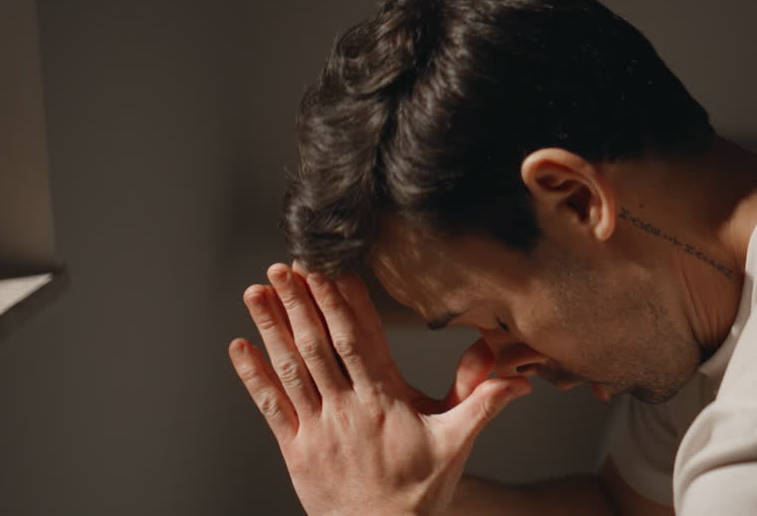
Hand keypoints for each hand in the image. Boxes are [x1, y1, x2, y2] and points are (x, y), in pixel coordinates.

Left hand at [229, 261, 530, 515]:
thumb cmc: (418, 491)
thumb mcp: (456, 443)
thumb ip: (483, 404)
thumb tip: (518, 380)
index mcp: (384, 400)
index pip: (362, 339)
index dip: (345, 301)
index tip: (331, 269)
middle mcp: (346, 408)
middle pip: (320, 345)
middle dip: (302, 302)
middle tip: (287, 265)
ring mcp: (317, 427)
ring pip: (291, 367)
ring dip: (272, 326)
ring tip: (258, 290)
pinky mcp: (295, 448)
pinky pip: (269, 406)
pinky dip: (252, 375)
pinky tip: (239, 345)